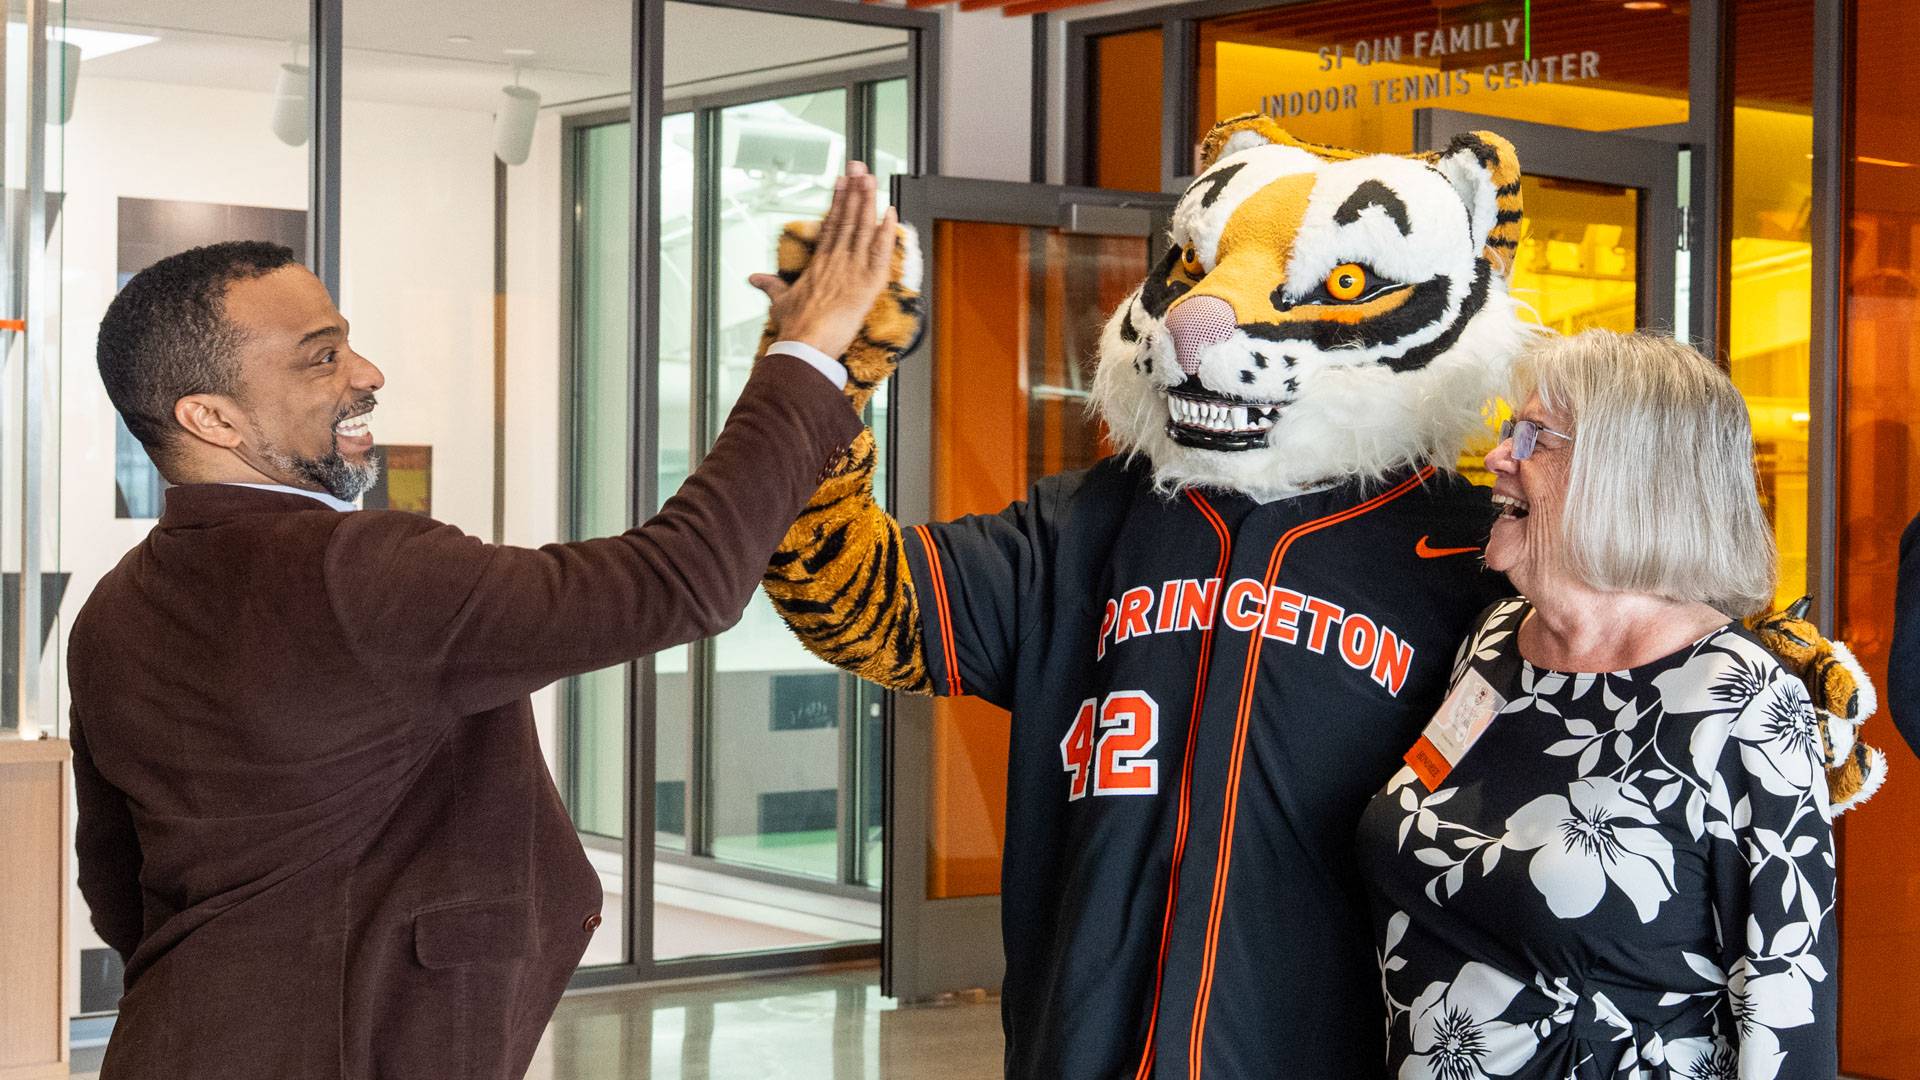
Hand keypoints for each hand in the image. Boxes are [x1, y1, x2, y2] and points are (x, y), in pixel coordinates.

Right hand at [749, 161, 897, 359]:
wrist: (806, 344)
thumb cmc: (795, 327)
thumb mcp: (780, 302)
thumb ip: (772, 287)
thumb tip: (755, 279)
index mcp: (820, 263)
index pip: (832, 224)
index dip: (838, 201)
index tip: (842, 182)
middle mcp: (836, 260)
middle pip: (848, 218)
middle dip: (855, 191)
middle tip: (859, 167)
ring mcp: (852, 269)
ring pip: (864, 229)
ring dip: (869, 202)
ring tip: (872, 179)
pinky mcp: (867, 283)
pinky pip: (881, 253)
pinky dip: (887, 233)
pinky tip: (891, 213)